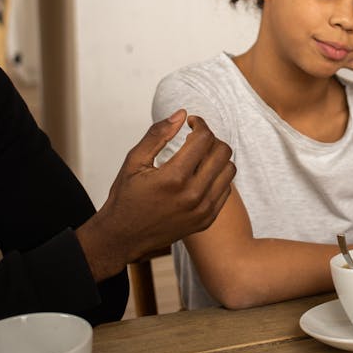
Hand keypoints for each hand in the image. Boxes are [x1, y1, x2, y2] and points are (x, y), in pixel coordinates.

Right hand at [77, 110, 235, 280]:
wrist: (123, 237)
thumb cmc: (126, 197)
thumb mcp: (134, 161)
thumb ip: (158, 134)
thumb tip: (181, 114)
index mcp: (174, 177)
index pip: (204, 138)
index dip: (199, 123)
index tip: (190, 123)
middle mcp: (193, 195)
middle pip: (222, 151)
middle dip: (210, 138)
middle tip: (194, 139)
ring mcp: (202, 210)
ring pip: (229, 169)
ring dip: (216, 157)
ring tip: (198, 157)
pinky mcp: (207, 220)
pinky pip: (226, 189)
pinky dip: (217, 176)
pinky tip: (199, 175)